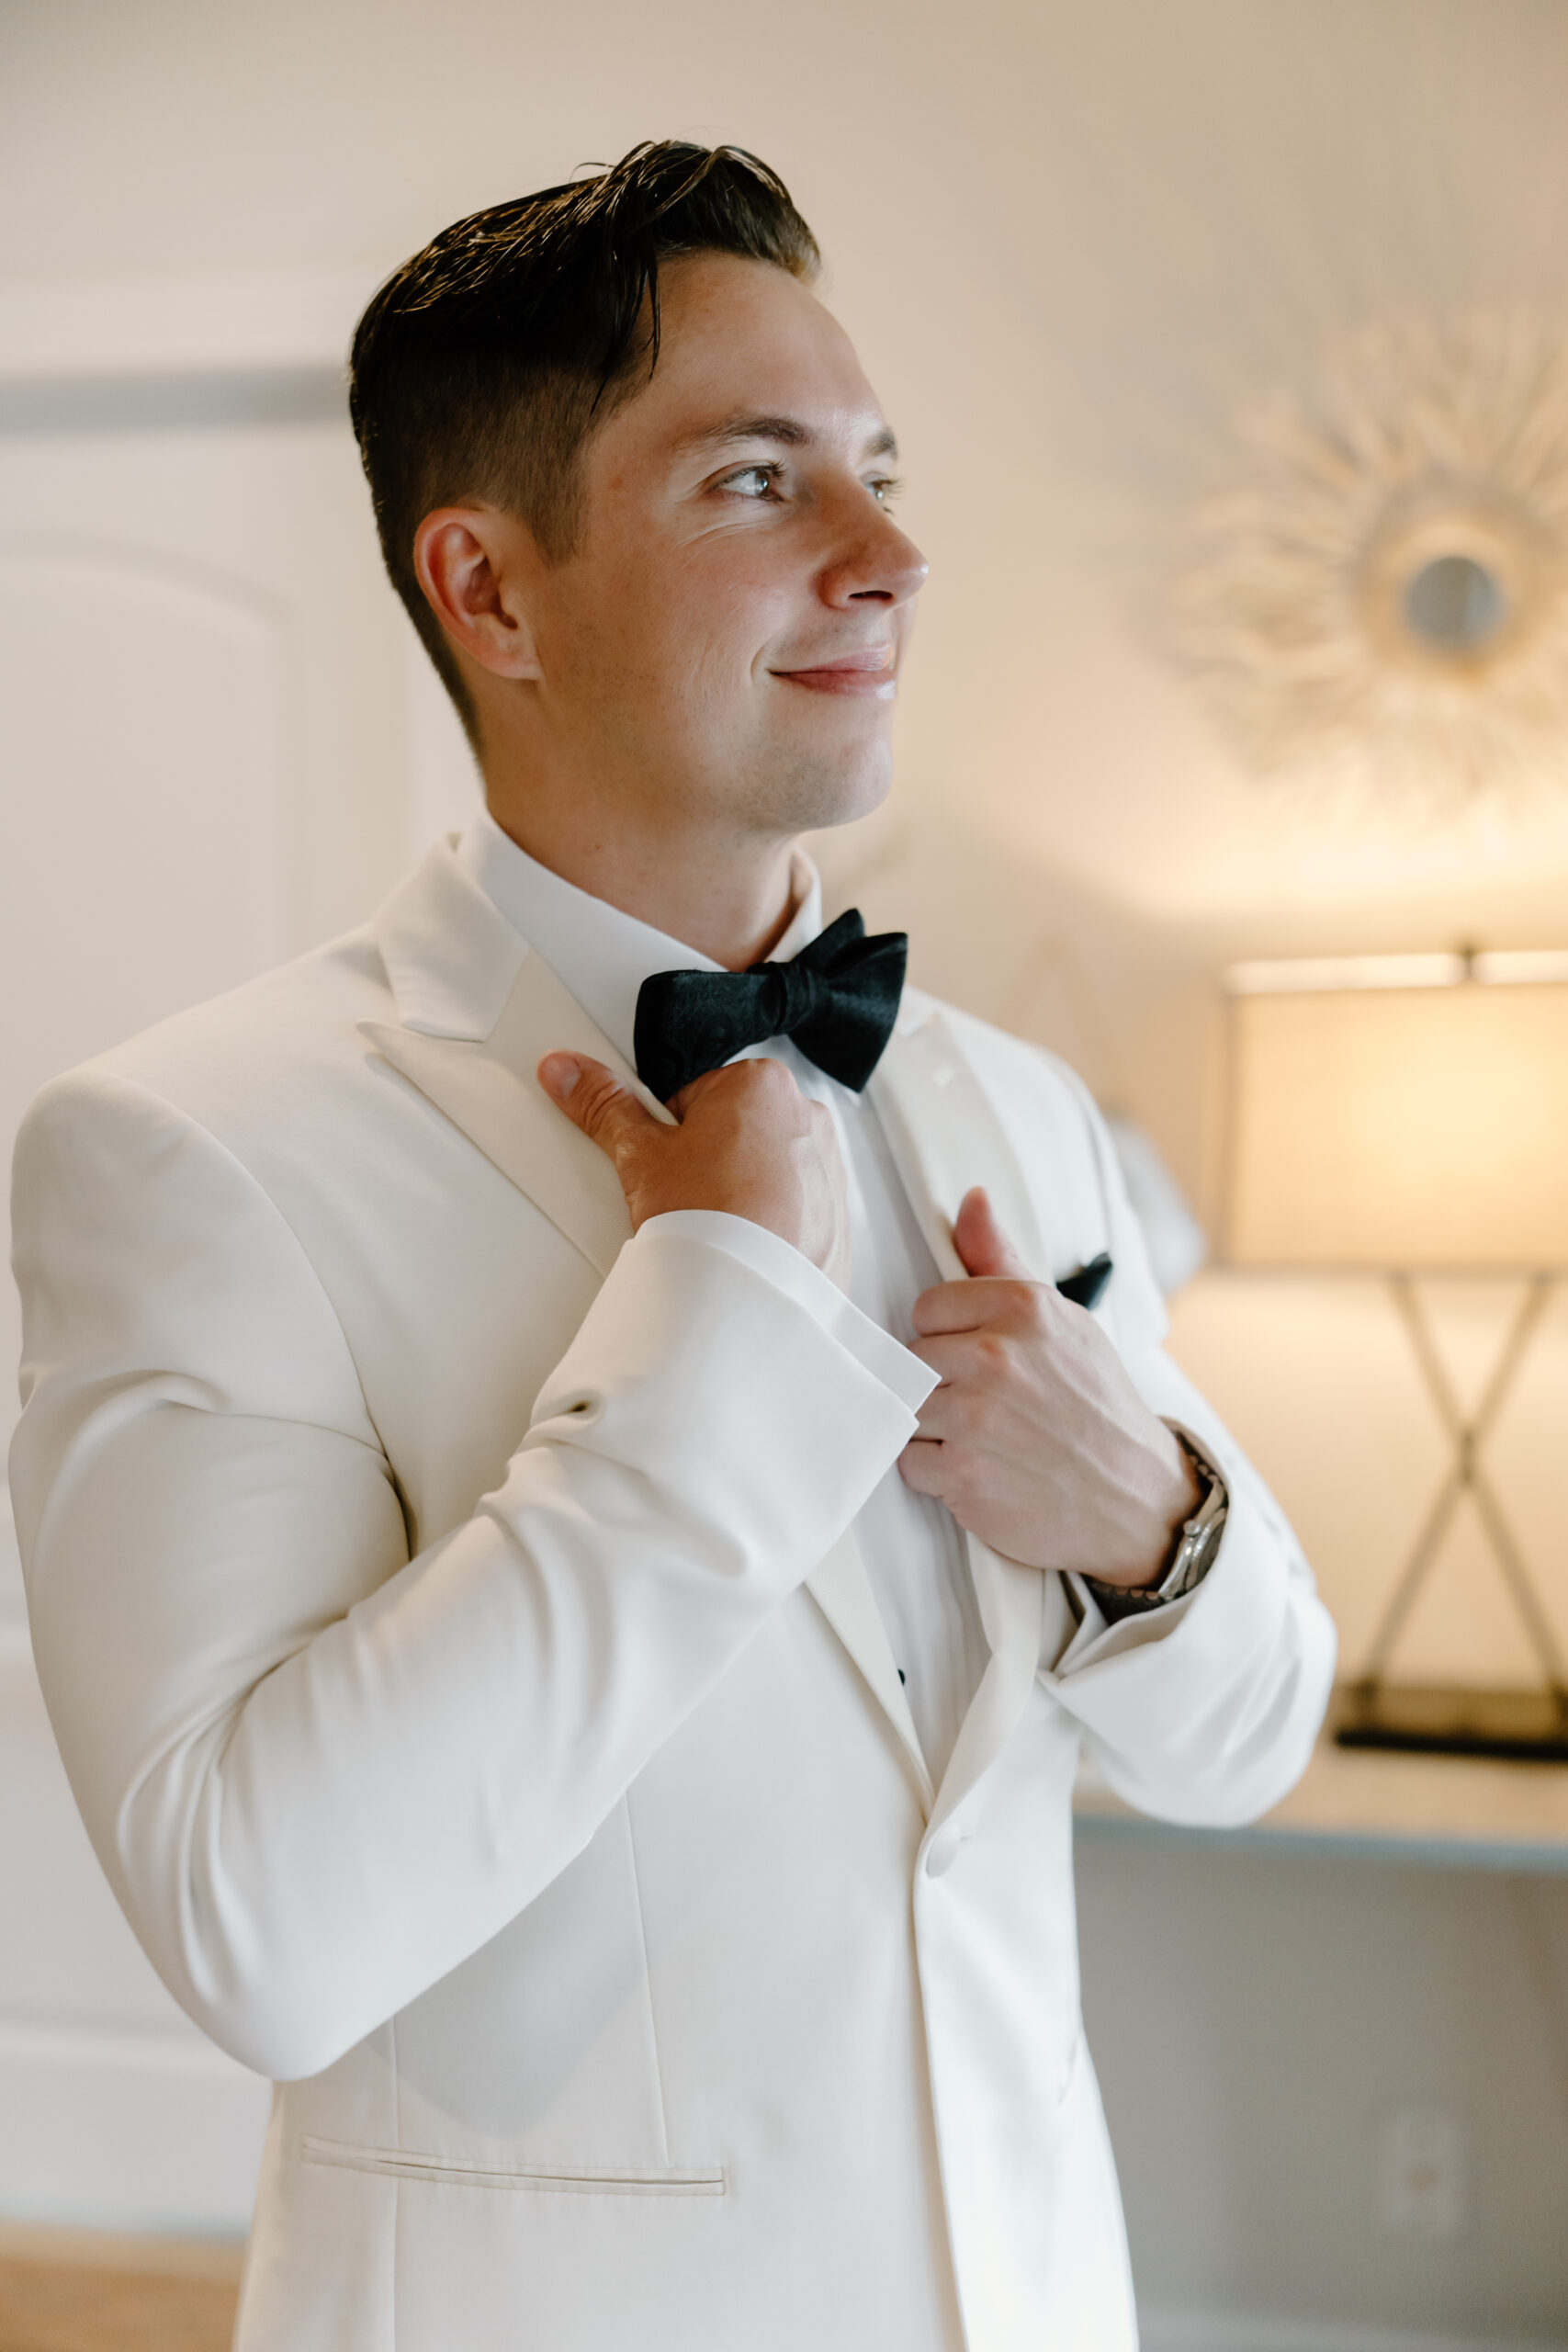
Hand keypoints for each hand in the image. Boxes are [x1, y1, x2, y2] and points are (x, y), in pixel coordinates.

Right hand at [538, 1052, 851, 1287]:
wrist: (753, 1298)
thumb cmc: (713, 1221)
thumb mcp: (641, 1155)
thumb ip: (604, 1105)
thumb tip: (571, 1073)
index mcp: (762, 1084)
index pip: (695, 1094)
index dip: (667, 1134)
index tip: (662, 1163)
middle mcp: (808, 1118)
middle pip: (733, 1130)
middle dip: (705, 1161)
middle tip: (682, 1196)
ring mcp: (829, 1170)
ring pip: (764, 1172)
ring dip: (738, 1192)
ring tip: (710, 1224)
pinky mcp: (837, 1218)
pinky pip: (793, 1210)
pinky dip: (769, 1225)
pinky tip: (740, 1244)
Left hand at [899, 1187, 1199, 1583]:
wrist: (1137, 1497)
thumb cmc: (1095, 1404)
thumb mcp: (1062, 1320)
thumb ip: (1001, 1261)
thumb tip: (970, 1200)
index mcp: (1021, 1308)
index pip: (928, 1307)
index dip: (947, 1336)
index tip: (976, 1357)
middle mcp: (996, 1358)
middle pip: (910, 1359)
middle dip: (937, 1383)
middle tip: (982, 1404)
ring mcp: (977, 1419)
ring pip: (905, 1409)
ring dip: (932, 1428)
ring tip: (979, 1436)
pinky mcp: (964, 1475)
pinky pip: (910, 1462)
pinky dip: (935, 1472)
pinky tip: (978, 1469)